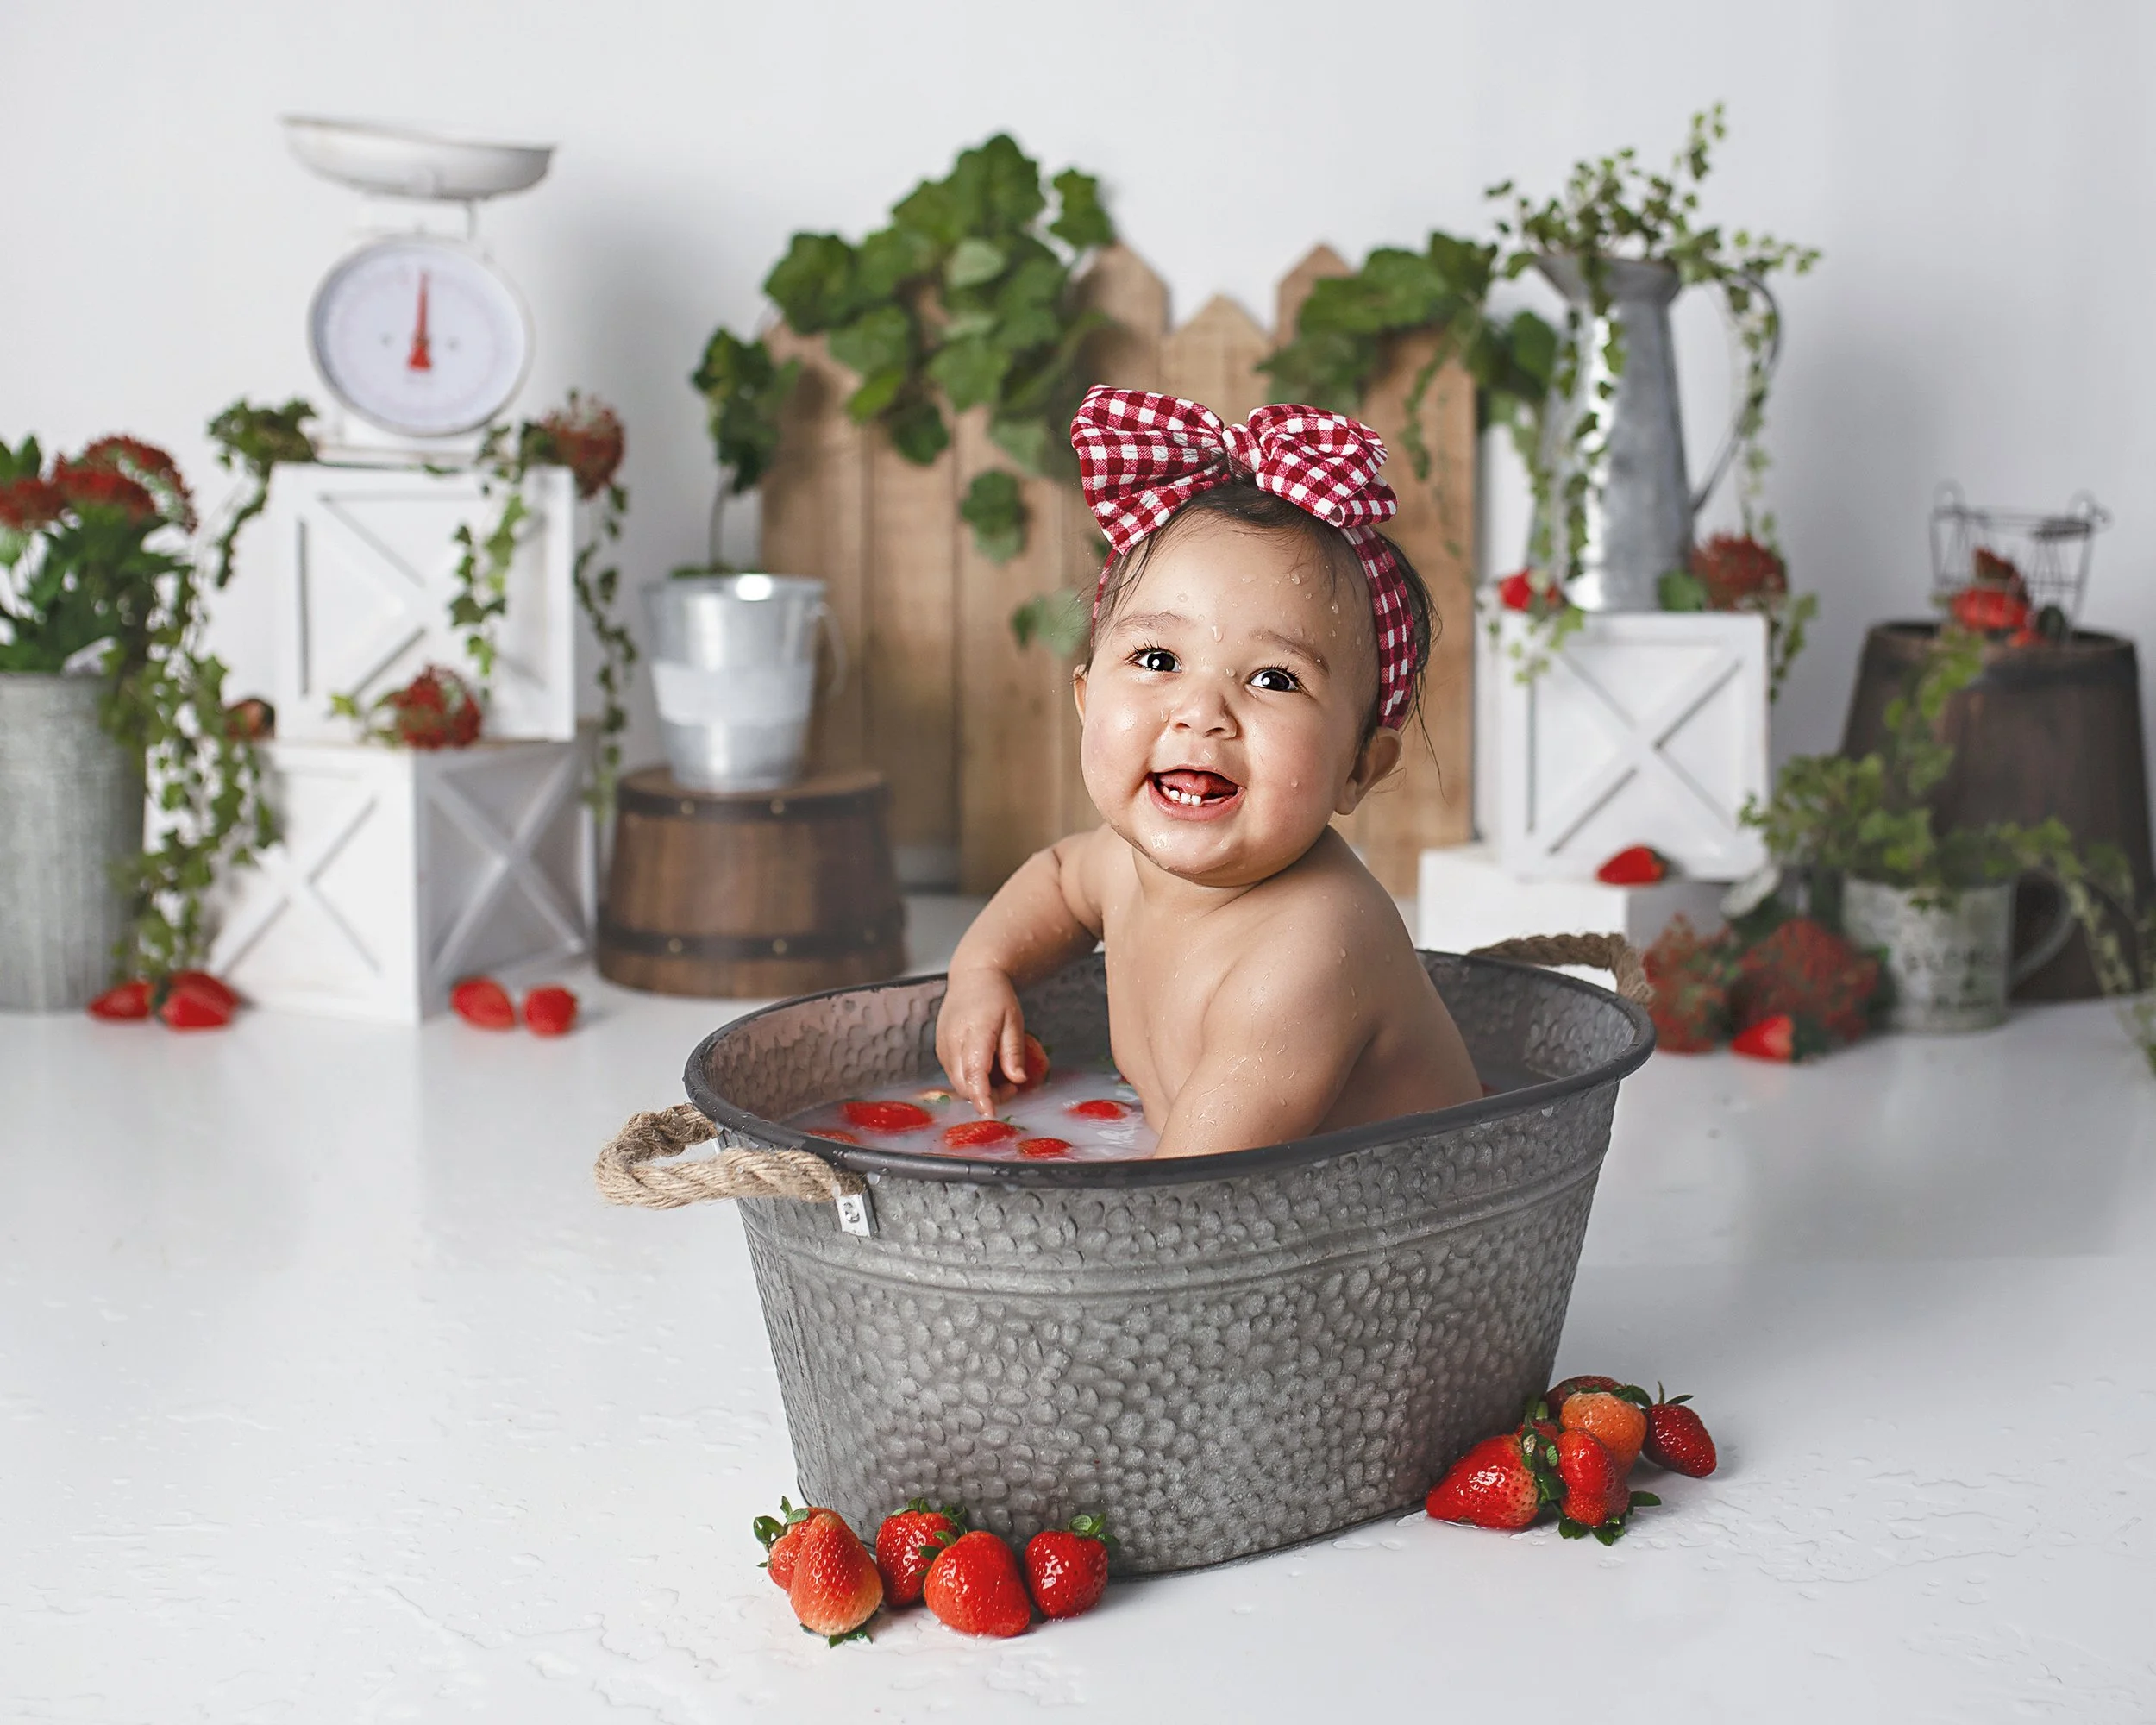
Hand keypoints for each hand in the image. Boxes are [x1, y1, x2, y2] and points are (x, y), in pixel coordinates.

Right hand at [936, 967, 1029, 1115]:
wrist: (972, 978)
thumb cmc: (996, 997)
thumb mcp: (1014, 1020)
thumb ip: (1013, 1051)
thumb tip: (1017, 1080)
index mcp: (975, 1031)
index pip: (974, 1071)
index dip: (982, 1095)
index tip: (990, 1111)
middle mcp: (953, 1041)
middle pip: (964, 1084)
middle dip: (987, 1096)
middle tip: (1011, 1088)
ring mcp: (943, 1046)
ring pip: (958, 1083)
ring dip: (979, 1089)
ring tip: (1001, 1077)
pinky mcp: (940, 1050)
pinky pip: (955, 1074)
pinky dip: (971, 1080)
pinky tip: (986, 1069)